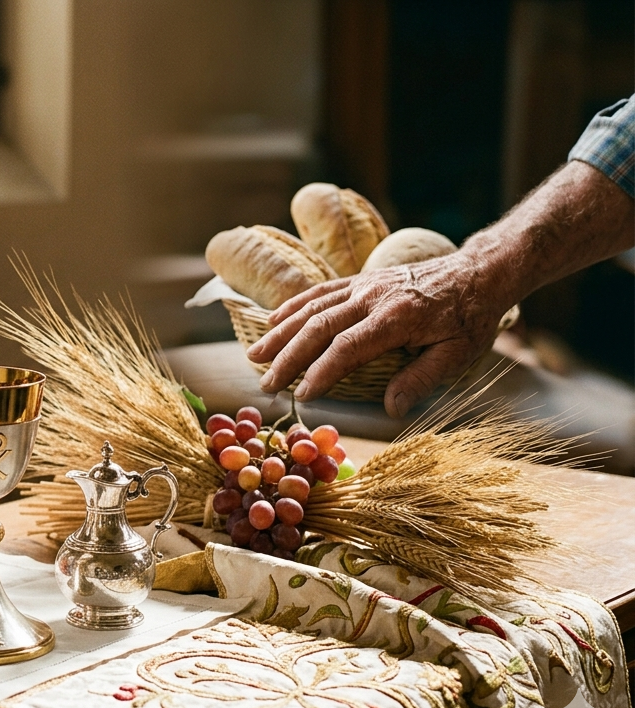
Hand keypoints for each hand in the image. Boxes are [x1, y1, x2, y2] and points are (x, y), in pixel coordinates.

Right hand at [246, 255, 511, 417]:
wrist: (479, 272)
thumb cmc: (469, 318)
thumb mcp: (458, 355)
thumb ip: (421, 380)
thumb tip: (391, 410)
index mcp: (396, 318)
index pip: (347, 347)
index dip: (321, 372)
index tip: (302, 395)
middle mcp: (372, 298)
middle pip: (318, 327)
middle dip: (288, 357)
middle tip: (266, 383)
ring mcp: (363, 285)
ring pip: (312, 308)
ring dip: (280, 332)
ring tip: (255, 355)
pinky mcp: (361, 280)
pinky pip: (319, 291)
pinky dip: (293, 306)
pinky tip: (273, 321)